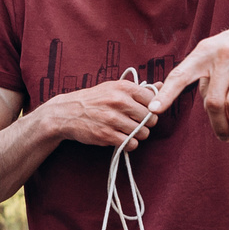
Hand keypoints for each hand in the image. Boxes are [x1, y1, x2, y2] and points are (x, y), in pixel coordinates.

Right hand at [43, 77, 160, 149]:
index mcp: (123, 87)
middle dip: (147, 123)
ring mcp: (112, 119)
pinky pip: (131, 143)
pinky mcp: (106, 134)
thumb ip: (139, 89)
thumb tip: (162, 86)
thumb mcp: (114, 87)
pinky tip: (122, 138)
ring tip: (129, 131)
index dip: (152, 108)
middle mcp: (119, 101)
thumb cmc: (94, 99)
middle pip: (150, 118)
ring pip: (143, 132)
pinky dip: (130, 144)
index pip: (153, 99)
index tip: (145, 111)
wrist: (67, 112)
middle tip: (137, 123)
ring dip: (139, 135)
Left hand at [167, 7, 228, 140]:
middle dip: (217, 124)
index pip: (181, 74)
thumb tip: (205, 103)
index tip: (154, 110)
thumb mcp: (216, 50)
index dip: (167, 93)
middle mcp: (224, 55)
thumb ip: (206, 74)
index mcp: (205, 52)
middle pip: (213, 100)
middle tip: (223, 137)